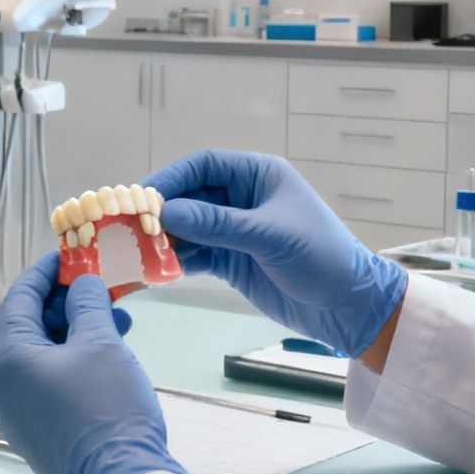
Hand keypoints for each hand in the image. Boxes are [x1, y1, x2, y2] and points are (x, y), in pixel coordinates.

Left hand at [0, 255, 188, 473]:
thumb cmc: (107, 405)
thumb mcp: (100, 342)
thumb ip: (87, 304)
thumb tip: (81, 283)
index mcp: (9, 359)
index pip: (19, 299)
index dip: (44, 272)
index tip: (67, 255)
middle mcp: (4, 388)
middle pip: (29, 330)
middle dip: (67, 305)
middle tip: (100, 289)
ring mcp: (20, 417)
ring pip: (44, 359)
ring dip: (76, 335)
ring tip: (118, 323)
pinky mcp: (40, 437)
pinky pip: (51, 387)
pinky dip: (75, 364)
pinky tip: (108, 360)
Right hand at [145, 150, 406, 357]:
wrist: (348, 308)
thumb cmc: (321, 258)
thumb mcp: (269, 236)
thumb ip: (217, 224)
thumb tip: (166, 212)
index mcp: (259, 176)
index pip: (204, 165)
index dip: (171, 178)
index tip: (140, 197)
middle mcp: (244, 198)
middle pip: (190, 196)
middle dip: (160, 211)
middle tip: (126, 226)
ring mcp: (236, 230)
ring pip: (189, 227)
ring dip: (163, 238)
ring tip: (134, 250)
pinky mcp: (233, 260)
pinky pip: (196, 254)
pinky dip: (175, 260)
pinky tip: (155, 269)